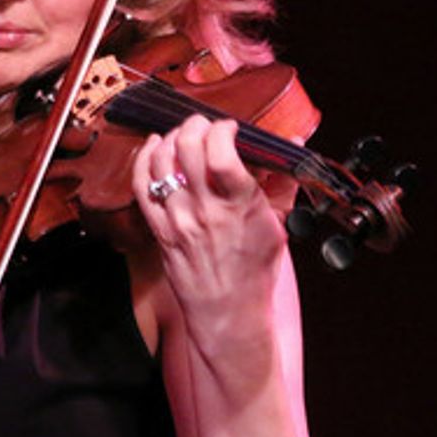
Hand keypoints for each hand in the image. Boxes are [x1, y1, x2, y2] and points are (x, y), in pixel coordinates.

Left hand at [132, 116, 285, 324]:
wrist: (228, 311)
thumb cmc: (255, 271)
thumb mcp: (278, 226)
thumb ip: (283, 182)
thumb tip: (295, 142)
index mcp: (239, 206)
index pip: (221, 154)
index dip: (223, 130)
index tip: (230, 128)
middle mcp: (205, 210)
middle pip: (187, 148)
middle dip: (196, 125)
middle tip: (205, 126)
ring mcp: (178, 220)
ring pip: (161, 162)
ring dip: (172, 138)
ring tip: (183, 135)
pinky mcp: (159, 230)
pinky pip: (141, 186)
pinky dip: (145, 160)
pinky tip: (155, 148)